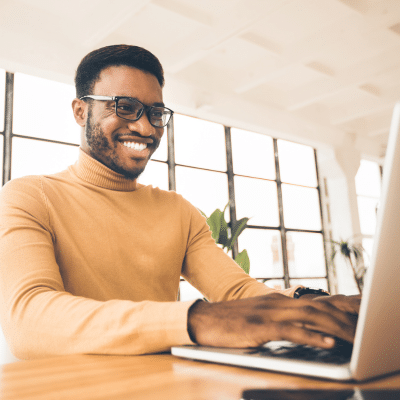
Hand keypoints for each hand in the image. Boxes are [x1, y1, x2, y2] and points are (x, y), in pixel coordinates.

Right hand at [187, 293, 358, 348]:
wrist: (204, 318)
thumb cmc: (230, 320)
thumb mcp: (258, 315)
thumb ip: (279, 317)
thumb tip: (300, 324)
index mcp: (277, 300)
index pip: (314, 303)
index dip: (338, 311)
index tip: (356, 320)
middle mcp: (276, 303)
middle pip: (317, 308)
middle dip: (343, 319)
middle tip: (363, 331)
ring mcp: (268, 314)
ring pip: (309, 317)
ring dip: (334, 327)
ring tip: (355, 337)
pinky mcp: (259, 327)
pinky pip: (290, 331)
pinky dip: (311, 337)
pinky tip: (327, 343)